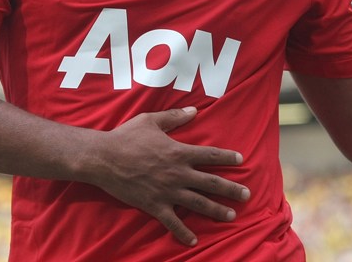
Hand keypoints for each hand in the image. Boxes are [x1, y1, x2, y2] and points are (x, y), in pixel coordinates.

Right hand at [87, 106, 249, 245]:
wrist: (104, 159)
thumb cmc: (126, 137)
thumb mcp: (151, 120)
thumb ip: (174, 117)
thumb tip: (194, 111)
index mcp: (179, 152)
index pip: (210, 155)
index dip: (227, 157)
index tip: (241, 160)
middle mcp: (178, 174)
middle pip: (211, 183)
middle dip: (231, 189)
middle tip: (247, 194)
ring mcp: (167, 192)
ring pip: (198, 203)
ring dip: (216, 210)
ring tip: (232, 215)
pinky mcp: (154, 206)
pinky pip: (172, 222)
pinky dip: (183, 232)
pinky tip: (194, 241)